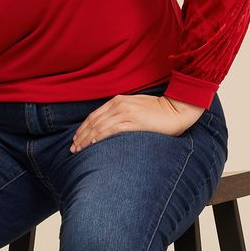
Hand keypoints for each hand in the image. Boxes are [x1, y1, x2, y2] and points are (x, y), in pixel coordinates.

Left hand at [69, 94, 204, 152]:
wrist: (177, 109)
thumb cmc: (158, 112)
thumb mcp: (135, 108)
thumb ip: (121, 113)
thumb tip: (109, 127)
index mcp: (118, 101)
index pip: (94, 116)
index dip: (83, 128)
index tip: (76, 139)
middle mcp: (119, 105)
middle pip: (93, 122)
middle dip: (80, 136)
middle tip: (72, 149)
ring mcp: (125, 112)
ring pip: (98, 127)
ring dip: (86, 139)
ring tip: (78, 150)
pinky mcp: (132, 122)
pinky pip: (110, 130)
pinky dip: (98, 138)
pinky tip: (91, 145)